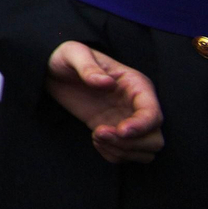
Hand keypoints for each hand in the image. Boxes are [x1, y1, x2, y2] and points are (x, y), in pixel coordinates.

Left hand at [44, 41, 163, 163]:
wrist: (52, 70)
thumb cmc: (66, 57)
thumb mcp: (73, 53)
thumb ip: (88, 66)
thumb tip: (106, 83)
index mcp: (136, 85)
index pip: (153, 113)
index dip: (142, 126)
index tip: (120, 131)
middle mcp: (137, 106)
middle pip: (155, 138)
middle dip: (131, 143)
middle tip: (100, 132)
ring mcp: (127, 120)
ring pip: (145, 150)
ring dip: (122, 151)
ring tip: (96, 136)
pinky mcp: (114, 132)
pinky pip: (126, 155)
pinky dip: (114, 155)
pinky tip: (96, 141)